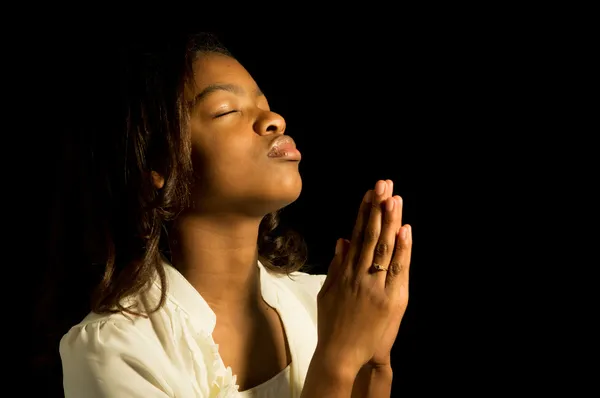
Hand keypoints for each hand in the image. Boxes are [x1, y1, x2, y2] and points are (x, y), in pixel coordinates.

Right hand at [315, 180, 412, 375]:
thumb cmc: (333, 324)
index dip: (363, 213)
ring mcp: (375, 287)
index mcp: (344, 271)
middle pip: (370, 236)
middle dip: (377, 208)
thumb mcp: (327, 292)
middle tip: (383, 184)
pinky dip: (402, 250)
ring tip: (394, 199)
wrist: (341, 354)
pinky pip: (397, 271)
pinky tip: (405, 230)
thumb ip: (336, 265)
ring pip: (383, 248)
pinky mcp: (390, 300)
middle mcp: (359, 275)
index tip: (369, 193)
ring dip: (390, 222)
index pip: (356, 235)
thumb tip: (342, 240)